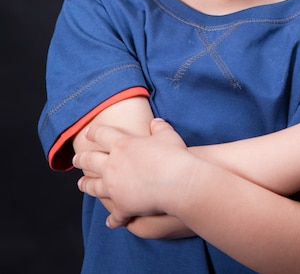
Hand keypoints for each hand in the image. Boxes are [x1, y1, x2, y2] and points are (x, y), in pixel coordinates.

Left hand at [73, 118, 189, 228]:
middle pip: (90, 161)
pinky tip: (110, 222)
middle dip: (81, 159)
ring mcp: (115, 187)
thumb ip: (159, 127)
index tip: (88, 133)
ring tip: (81, 184)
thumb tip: (156, 122)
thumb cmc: (173, 156)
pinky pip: (114, 215)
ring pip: (94, 186)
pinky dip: (112, 219)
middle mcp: (112, 165)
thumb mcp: (167, 135)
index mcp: (122, 145)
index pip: (101, 135)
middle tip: (76, 160)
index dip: (93, 132)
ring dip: (86, 185)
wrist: (177, 182)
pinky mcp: (122, 206)